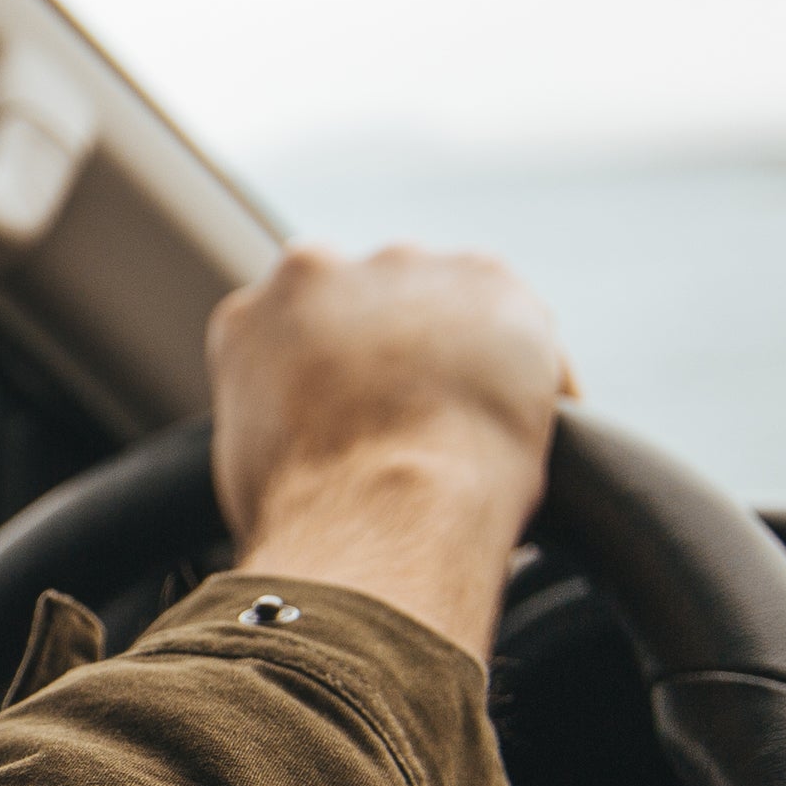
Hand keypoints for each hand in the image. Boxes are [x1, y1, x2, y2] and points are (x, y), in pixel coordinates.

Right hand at [207, 244, 570, 660]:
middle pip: (369, 300)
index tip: (356, 412)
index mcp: (252, 316)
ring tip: (476, 431)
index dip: (332, 374)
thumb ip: (276, 427)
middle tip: (417, 419)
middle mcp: (318, 271)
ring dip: (463, 352)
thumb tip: (301, 456)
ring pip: (444, 303)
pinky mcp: (486, 280)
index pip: (294, 328)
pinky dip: (534, 372)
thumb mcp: (251, 470)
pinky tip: (522, 431)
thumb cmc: (310, 516)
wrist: (382, 510)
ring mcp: (404, 270)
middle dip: (396, 349)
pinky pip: (520, 323)